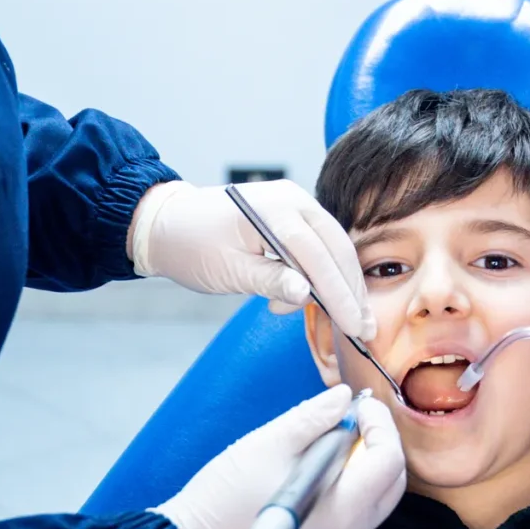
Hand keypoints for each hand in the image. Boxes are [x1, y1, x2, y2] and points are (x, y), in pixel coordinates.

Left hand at [130, 179, 374, 341]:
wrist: (166, 224)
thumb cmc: (190, 244)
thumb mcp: (228, 270)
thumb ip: (270, 280)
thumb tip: (305, 295)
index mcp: (276, 209)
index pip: (318, 255)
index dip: (339, 294)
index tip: (354, 326)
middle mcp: (293, 200)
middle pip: (336, 248)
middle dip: (350, 291)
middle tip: (363, 328)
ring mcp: (294, 205)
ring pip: (331, 248)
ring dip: (339, 285)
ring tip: (346, 321)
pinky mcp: (290, 217)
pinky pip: (316, 246)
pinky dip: (320, 274)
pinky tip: (310, 300)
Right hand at [161, 386, 405, 528]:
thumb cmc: (223, 500)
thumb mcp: (268, 445)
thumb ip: (313, 419)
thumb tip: (343, 398)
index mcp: (341, 513)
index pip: (388, 461)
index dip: (379, 424)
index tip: (359, 404)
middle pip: (389, 483)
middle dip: (377, 443)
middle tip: (350, 418)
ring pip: (372, 500)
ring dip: (362, 465)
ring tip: (329, 440)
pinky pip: (351, 517)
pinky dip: (346, 487)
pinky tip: (316, 470)